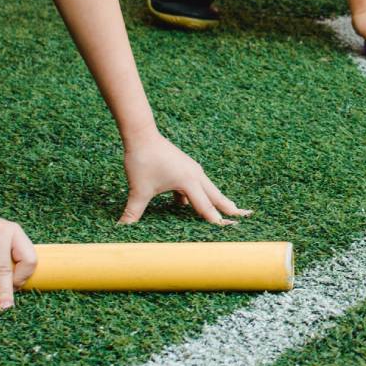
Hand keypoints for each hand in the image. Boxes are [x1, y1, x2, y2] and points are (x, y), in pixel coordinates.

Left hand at [120, 133, 249, 224]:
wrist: (141, 135)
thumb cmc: (143, 160)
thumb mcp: (139, 189)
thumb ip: (133, 211)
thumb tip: (121, 227)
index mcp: (188, 181)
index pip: (205, 206)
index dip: (215, 219)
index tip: (226, 229)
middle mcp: (195, 175)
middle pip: (216, 196)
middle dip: (229, 207)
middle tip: (244, 216)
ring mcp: (191, 170)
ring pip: (208, 189)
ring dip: (216, 200)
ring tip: (227, 210)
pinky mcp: (185, 167)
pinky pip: (195, 185)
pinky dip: (196, 195)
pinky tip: (184, 204)